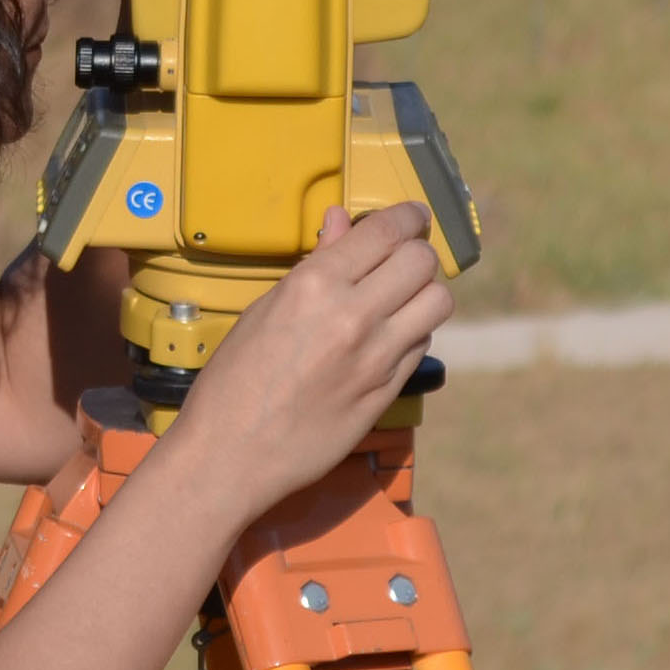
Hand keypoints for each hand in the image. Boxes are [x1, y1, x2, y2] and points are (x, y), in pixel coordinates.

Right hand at [155, 204, 448, 517]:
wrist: (232, 454)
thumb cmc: (234, 380)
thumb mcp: (265, 309)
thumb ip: (315, 264)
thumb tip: (342, 222)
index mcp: (315, 285)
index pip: (388, 231)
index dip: (408, 216)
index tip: (412, 215)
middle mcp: (354, 316)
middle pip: (422, 261)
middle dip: (416, 252)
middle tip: (402, 256)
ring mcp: (376, 357)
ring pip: (437, 301)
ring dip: (425, 291)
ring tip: (402, 296)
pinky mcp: (388, 391)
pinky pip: (422, 344)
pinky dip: (415, 331)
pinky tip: (390, 335)